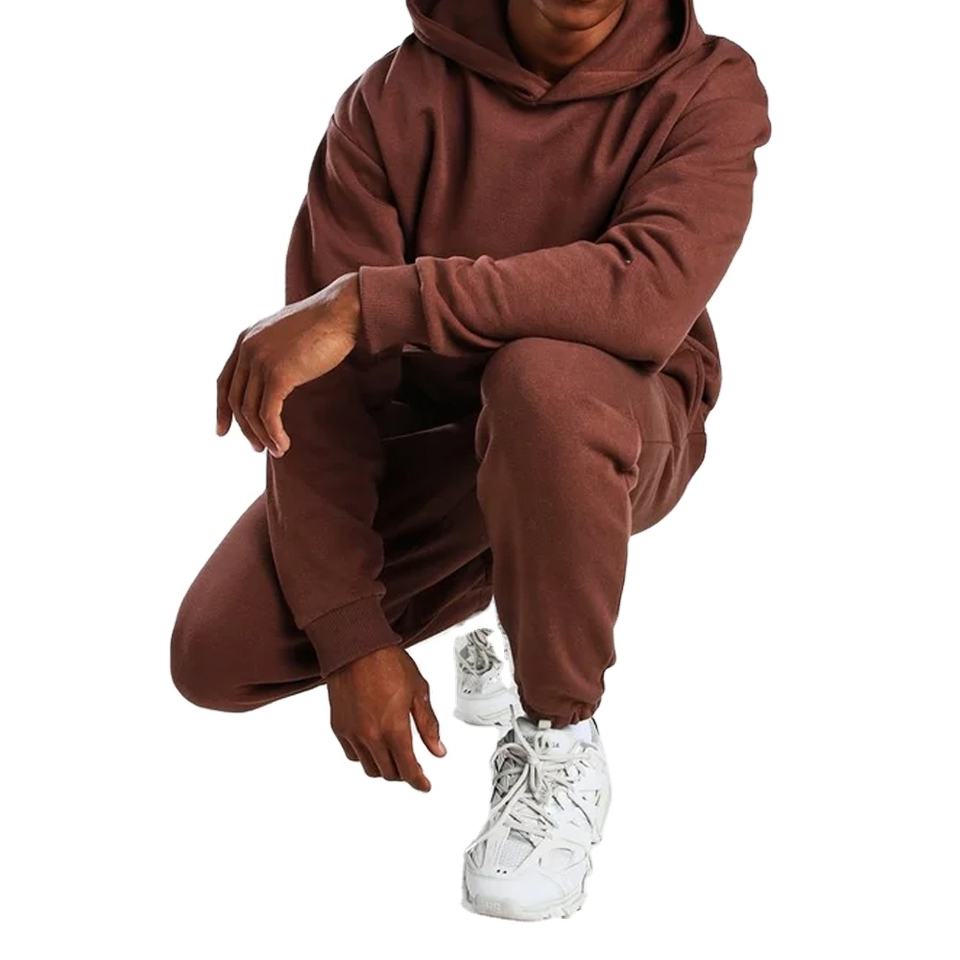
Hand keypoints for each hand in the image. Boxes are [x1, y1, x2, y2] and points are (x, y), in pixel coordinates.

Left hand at [216, 272, 360, 456]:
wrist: (342, 311)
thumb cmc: (324, 324)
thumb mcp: (287, 336)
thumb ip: (274, 353)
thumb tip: (276, 379)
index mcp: (245, 339)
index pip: (224, 382)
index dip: (221, 409)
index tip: (223, 430)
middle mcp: (247, 349)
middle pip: (236, 400)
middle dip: (245, 429)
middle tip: (258, 448)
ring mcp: (261, 362)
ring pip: (251, 411)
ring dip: (262, 436)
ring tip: (277, 450)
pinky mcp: (278, 375)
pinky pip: (268, 414)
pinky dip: (274, 433)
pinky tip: (283, 444)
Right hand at [327, 646, 446, 791]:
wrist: (355, 648)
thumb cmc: (387, 662)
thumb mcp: (418, 691)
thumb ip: (428, 724)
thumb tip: (437, 749)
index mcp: (394, 728)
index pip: (408, 769)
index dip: (419, 782)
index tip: (424, 785)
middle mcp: (371, 736)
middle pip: (389, 773)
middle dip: (404, 773)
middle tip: (413, 767)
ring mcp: (352, 733)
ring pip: (370, 767)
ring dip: (384, 767)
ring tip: (394, 757)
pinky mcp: (339, 727)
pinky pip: (353, 754)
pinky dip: (365, 756)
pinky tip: (374, 745)